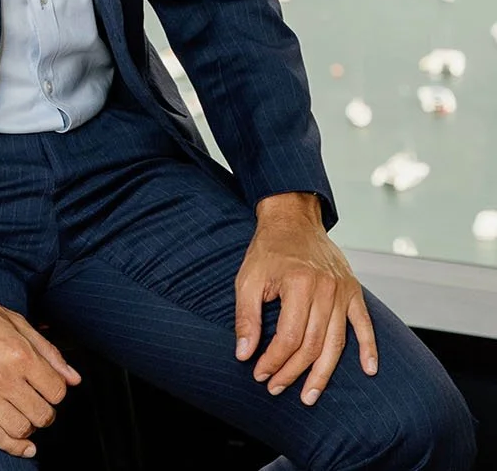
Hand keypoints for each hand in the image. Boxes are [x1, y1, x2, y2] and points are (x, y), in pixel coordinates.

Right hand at [0, 273, 80, 457]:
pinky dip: (13, 447)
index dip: (56, 391)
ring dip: (29, 427)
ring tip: (23, 413)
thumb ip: (47, 350)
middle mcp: (4, 377)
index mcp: (19, 352)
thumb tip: (74, 378)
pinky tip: (22, 445)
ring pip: (22, 429)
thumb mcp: (14, 320)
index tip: (47, 387)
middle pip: (42, 414)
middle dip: (45, 411)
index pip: (57, 390)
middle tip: (35, 401)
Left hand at [234, 192, 377, 405]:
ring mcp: (342, 290)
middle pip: (312, 345)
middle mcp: (325, 288)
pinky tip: (369, 370)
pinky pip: (364, 324)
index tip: (259, 373)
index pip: (288, 337)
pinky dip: (369, 348)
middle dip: (292, 372)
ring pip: (336, 343)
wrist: (293, 219)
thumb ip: (246, 317)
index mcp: (298, 283)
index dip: (273, 361)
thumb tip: (244, 354)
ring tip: (309, 395)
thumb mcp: (248, 278)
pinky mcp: (353, 289)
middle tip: (276, 387)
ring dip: (323, 373)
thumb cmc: (268, 249)